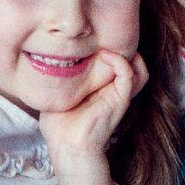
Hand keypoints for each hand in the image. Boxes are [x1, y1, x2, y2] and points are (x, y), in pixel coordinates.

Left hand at [39, 51, 147, 184]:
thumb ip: (58, 79)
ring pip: (139, 68)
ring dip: (127, 53)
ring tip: (108, 46)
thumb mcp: (56, 95)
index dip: (108, 48)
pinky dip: (120, 61)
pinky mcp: (120, 100)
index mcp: (100, 88)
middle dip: (122, 48)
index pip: (115, 64)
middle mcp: (113, 90)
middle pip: (132, 63)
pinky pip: (128, 75)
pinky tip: (105, 55)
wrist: (66, 146)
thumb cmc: (59, 126)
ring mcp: (118, 95)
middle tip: (105, 38)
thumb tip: (45, 63)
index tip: (91, 38)